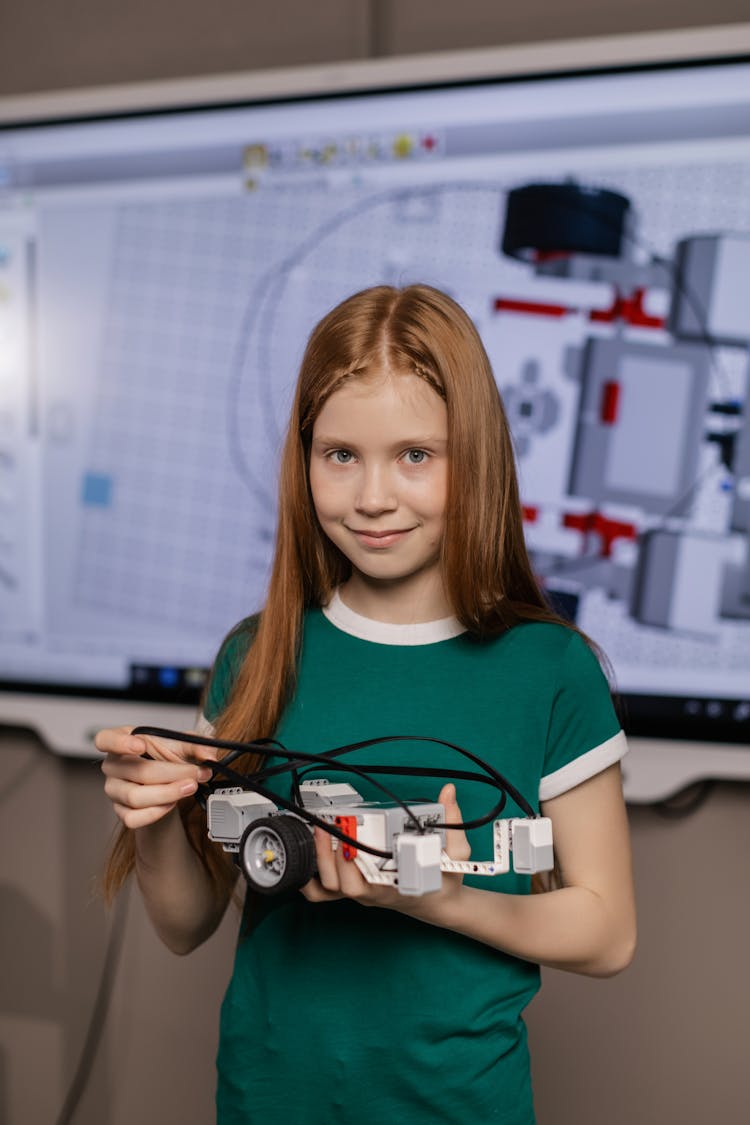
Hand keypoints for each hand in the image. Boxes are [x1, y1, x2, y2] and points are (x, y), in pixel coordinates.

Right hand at [97, 725, 215, 829]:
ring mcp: (114, 789)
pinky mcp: (120, 811)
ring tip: (190, 787)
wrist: (167, 781)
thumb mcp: (182, 745)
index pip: (105, 739)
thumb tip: (209, 755)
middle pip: (138, 771)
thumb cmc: (167, 757)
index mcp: (121, 740)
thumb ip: (197, 745)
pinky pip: (134, 818)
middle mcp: (113, 765)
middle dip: (173, 773)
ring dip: (169, 793)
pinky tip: (172, 803)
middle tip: (197, 773)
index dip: (120, 742)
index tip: (140, 744)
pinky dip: (157, 812)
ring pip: (136, 797)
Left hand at [299, 783, 470, 919]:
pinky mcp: (355, 892)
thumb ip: (453, 823)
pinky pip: (325, 894)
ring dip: (319, 860)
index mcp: (397, 887)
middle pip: (342, 884)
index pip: (368, 884)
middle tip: (329, 824)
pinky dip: (310, 880)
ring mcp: (363, 895)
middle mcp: (375, 894)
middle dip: (330, 854)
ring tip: (318, 830)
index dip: (352, 864)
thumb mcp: (457, 855)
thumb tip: (449, 792)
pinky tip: (305, 857)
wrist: (440, 904)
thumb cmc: (445, 882)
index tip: (348, 838)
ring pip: (330, 889)